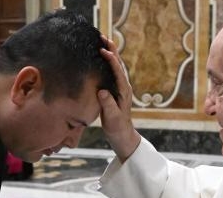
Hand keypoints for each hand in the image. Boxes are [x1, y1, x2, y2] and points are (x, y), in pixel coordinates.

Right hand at [98, 35, 140, 161]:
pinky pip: (111, 74)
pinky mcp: (115, 92)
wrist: (123, 136)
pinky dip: (106, 64)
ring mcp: (119, 89)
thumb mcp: (112, 118)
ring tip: (101, 42)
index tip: (103, 50)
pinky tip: (99, 60)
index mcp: (123, 91)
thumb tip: (102, 91)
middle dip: (112, 50)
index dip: (111, 59)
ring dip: (109, 54)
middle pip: (118, 64)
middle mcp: (123, 87)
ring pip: (115, 67)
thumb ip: (108, 105)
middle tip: (103, 37)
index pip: (118, 71)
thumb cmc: (118, 128)